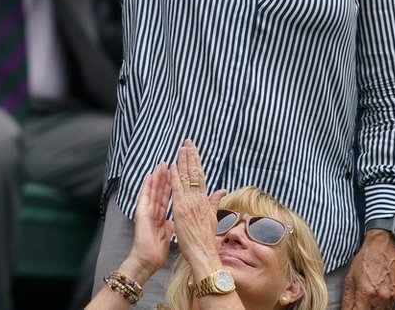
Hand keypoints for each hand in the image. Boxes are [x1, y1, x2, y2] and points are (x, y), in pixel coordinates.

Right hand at [122, 163, 173, 279]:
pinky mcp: (141, 211)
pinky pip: (145, 195)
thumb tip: (172, 222)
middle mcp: (152, 211)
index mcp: (159, 216)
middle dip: (164, 178)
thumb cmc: (156, 251)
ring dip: (157, 177)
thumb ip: (169, 226)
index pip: (166, 198)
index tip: (175, 174)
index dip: (170, 186)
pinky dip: (148, 185)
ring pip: (153, 190)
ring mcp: (146, 210)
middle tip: (168, 163)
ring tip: (161, 164)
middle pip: (160, 191)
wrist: (147, 259)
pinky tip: (150, 175)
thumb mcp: (166, 235)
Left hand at [170, 139, 227, 277]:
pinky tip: (172, 166)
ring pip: (186, 178)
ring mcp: (190, 203)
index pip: (200, 176)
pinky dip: (175, 177)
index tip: (193, 149)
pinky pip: (177, 189)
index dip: (196, 161)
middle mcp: (198, 199)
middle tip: (187, 141)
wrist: (204, 254)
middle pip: (195, 173)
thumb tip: (222, 190)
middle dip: (190, 156)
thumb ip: (215, 201)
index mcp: (204, 200)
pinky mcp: (181, 209)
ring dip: (183, 161)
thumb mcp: (213, 217)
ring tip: (181, 148)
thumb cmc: (206, 239)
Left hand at [340, 231, 394, 309]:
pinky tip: (374, 302)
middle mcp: (381, 299)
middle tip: (357, 305)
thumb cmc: (365, 260)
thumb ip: (348, 299)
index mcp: (366, 293)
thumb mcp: (350, 278)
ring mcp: (391, 300)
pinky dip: (380, 309)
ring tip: (365, 303)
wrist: (385, 249)